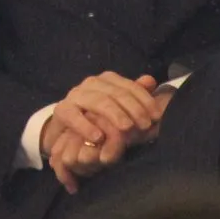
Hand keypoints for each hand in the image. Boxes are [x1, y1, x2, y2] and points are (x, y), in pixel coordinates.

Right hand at [42, 72, 164, 189]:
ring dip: (114, 114)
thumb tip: (150, 80)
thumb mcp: (121, 108)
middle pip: (115, 93)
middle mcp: (91, 84)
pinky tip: (99, 138)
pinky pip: (73, 115)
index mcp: (107, 80)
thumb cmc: (101, 118)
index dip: (145, 100)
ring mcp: (75, 96)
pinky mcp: (62, 110)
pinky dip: (86, 126)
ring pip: (97, 101)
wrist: (70, 129)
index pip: (129, 86)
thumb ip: (135, 95)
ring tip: (126, 128)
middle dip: (133, 109)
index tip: (156, 116)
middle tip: (145, 125)